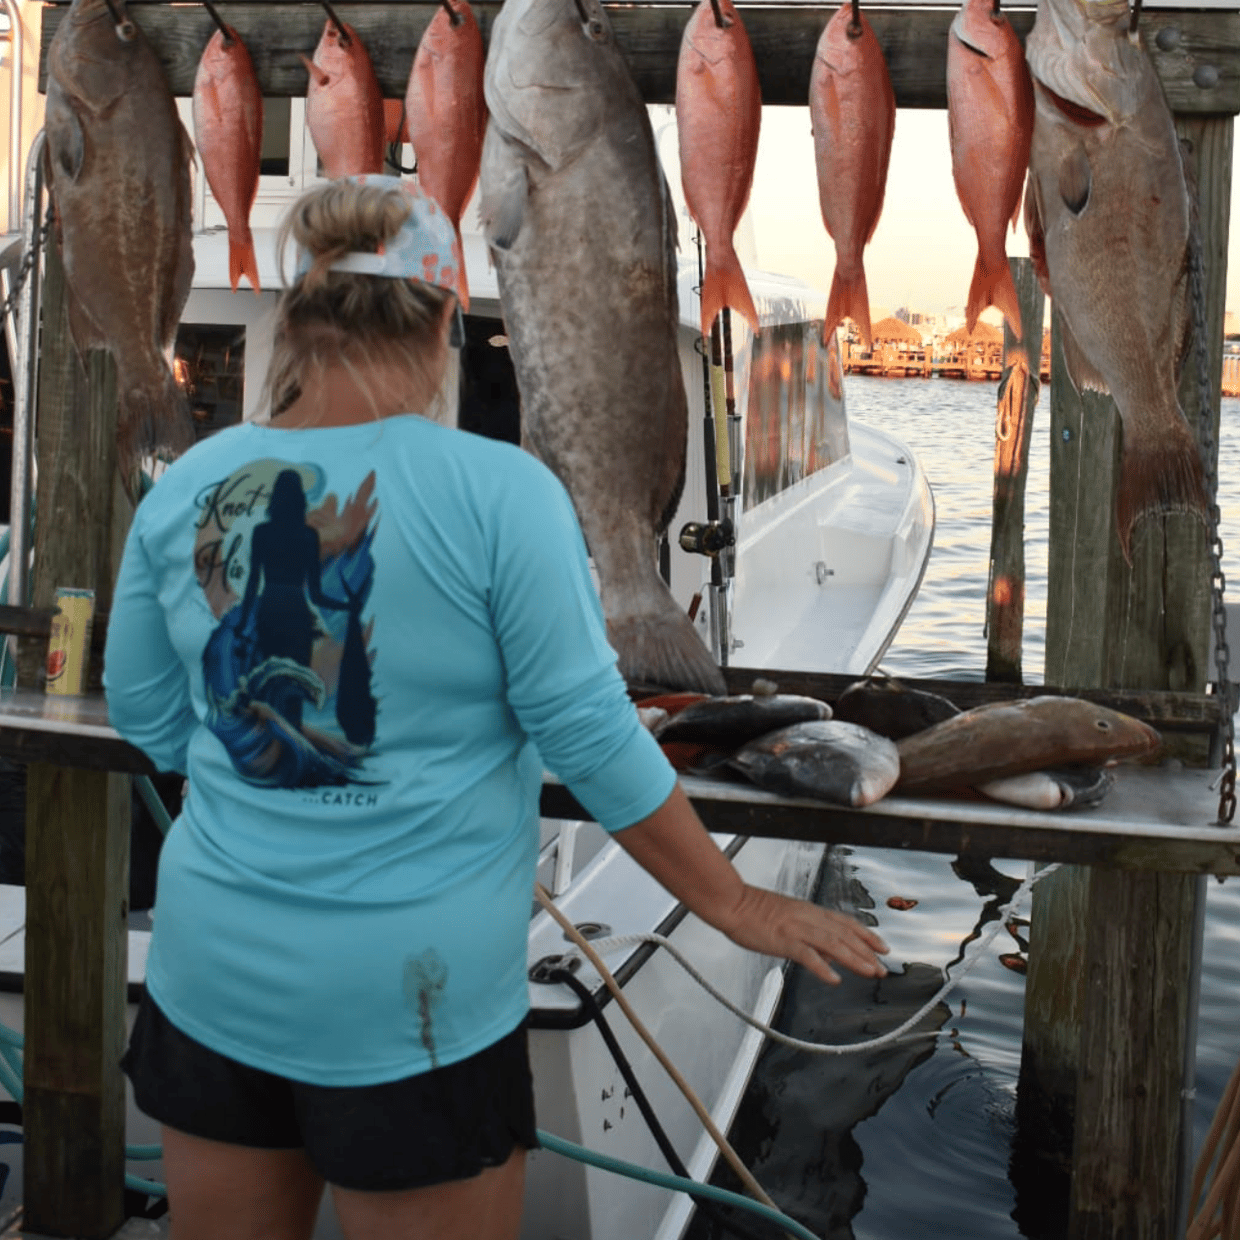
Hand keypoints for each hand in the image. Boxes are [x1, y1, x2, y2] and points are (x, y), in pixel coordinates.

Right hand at [713, 884, 888, 985]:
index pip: (846, 922)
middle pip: (845, 934)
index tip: (882, 947)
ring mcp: (796, 928)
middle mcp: (808, 917)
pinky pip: (807, 954)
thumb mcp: (787, 917)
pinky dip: (823, 967)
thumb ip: (809, 933)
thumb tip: (828, 953)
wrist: (731, 902)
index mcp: (809, 911)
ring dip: (855, 959)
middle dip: (867, 952)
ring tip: (870, 972)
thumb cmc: (752, 910)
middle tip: (882, 969)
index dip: (867, 935)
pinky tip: (834, 979)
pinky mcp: (782, 939)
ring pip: (833, 943)